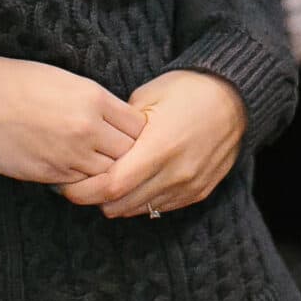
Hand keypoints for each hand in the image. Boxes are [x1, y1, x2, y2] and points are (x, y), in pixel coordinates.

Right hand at [0, 54, 147, 185]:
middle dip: (125, 153)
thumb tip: (119, 124)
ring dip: (104, 170)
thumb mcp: (66, 81)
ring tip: (92, 159)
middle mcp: (86, 128)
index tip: (125, 131)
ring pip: (108, 174)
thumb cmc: (16, 83)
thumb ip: (97, 103)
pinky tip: (70, 165)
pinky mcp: (50, 174)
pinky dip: (81, 178)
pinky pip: (81, 184)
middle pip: (129, 153)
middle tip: (113, 149)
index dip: (135, 131)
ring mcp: (69, 155)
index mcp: (93, 98)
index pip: (138, 126)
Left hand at [59, 70, 246, 218]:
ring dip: (116, 201)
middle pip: (119, 205)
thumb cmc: (187, 90)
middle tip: (78, 183)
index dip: (82, 190)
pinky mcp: (197, 192)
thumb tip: (93, 149)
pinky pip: (159, 208)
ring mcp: (189, 186)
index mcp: (159, 147)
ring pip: (137, 210)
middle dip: (93, 198)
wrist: (235, 98)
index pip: (109, 186)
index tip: (65, 182)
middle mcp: (176, 173)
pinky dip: (139, 200)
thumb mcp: (146, 98)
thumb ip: (118, 129)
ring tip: (103, 182)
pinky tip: (132, 182)